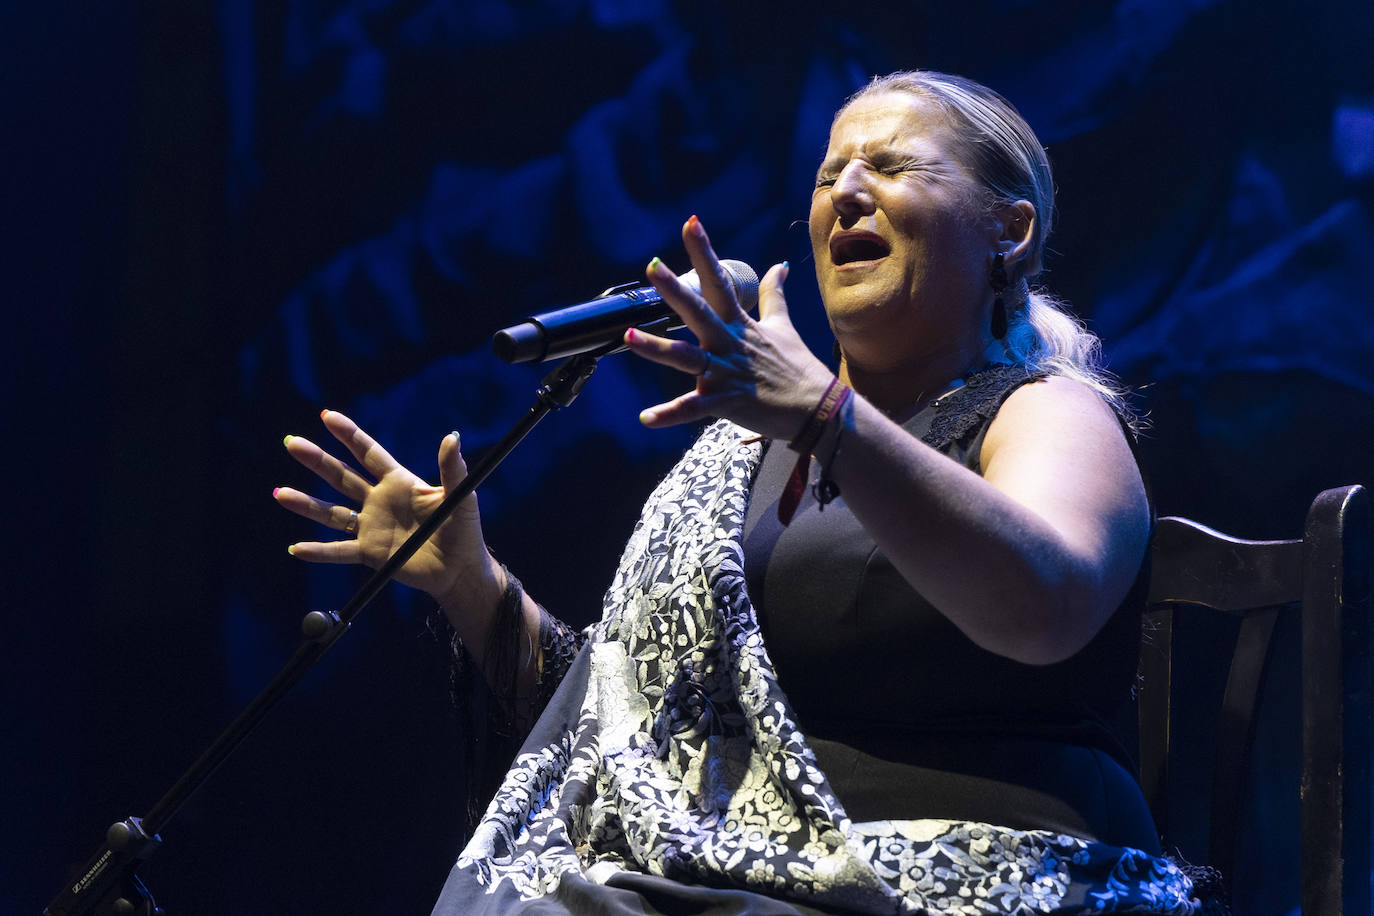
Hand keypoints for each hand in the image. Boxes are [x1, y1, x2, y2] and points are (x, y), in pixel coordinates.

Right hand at [274, 410, 501, 611]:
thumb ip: (452, 468)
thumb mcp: (460, 496)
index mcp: (399, 483)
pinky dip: (318, 552)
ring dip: (306, 505)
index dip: (348, 434)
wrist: (461, 569)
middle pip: (342, 477)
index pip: (368, 453)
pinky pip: (339, 552)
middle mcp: (379, 501)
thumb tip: (451, 438)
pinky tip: (296, 548)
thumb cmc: (465, 530)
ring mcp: (372, 527)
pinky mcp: (371, 554)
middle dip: (317, 460)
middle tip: (291, 443)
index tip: (327, 415)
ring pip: (332, 513)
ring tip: (280, 493)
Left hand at [622, 215, 834, 439]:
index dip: (704, 252)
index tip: (690, 223)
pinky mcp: (726, 402)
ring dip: (657, 349)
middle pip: (698, 311)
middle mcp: (729, 344)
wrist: (818, 409)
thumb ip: (774, 296)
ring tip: (628, 336)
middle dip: (675, 289)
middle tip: (652, 267)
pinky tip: (646, 418)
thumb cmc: (798, 368)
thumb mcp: (784, 327)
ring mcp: (726, 373)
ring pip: (686, 358)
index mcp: (739, 324)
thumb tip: (779, 265)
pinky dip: (670, 414)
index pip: (720, 281)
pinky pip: (693, 408)